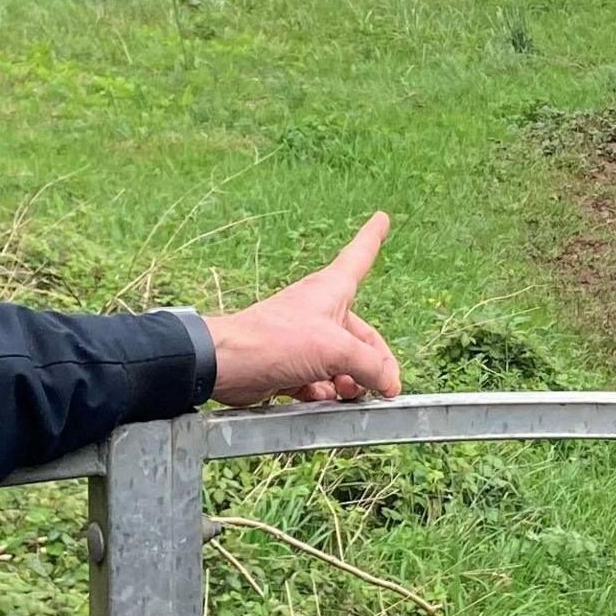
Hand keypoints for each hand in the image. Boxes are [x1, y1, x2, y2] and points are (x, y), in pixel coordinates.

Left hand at [207, 214, 400, 405]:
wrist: (228, 365)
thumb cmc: (276, 341)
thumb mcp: (336, 350)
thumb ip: (370, 365)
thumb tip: (386, 382)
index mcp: (332, 290)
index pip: (360, 256)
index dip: (372, 238)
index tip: (382, 218)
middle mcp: (321, 312)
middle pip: (363, 336)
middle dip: (374, 365)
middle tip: (384, 389)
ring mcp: (306, 340)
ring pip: (343, 364)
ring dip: (350, 383)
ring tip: (347, 394)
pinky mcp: (291, 365)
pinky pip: (320, 380)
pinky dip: (324, 392)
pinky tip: (320, 397)